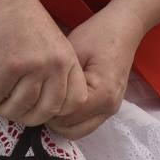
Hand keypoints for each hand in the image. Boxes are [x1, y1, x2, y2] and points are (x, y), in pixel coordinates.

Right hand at [0, 0, 86, 125]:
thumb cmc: (25, 18)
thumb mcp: (54, 43)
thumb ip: (55, 70)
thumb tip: (44, 105)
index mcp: (68, 61)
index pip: (74, 102)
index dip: (56, 113)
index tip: (40, 110)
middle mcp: (55, 66)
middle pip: (46, 111)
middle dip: (28, 118)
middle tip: (14, 113)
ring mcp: (33, 66)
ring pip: (20, 107)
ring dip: (5, 111)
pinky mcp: (8, 65)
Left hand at [48, 5, 146, 139]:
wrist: (123, 28)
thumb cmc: (97, 35)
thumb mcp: (72, 53)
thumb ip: (58, 80)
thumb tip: (39, 99)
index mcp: (102, 94)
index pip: (65, 116)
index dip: (47, 108)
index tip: (35, 95)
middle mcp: (109, 107)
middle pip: (71, 131)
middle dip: (53, 120)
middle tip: (40, 99)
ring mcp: (111, 109)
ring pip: (78, 131)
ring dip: (62, 122)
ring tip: (50, 101)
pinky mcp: (109, 107)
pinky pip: (86, 123)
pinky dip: (72, 118)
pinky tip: (62, 101)